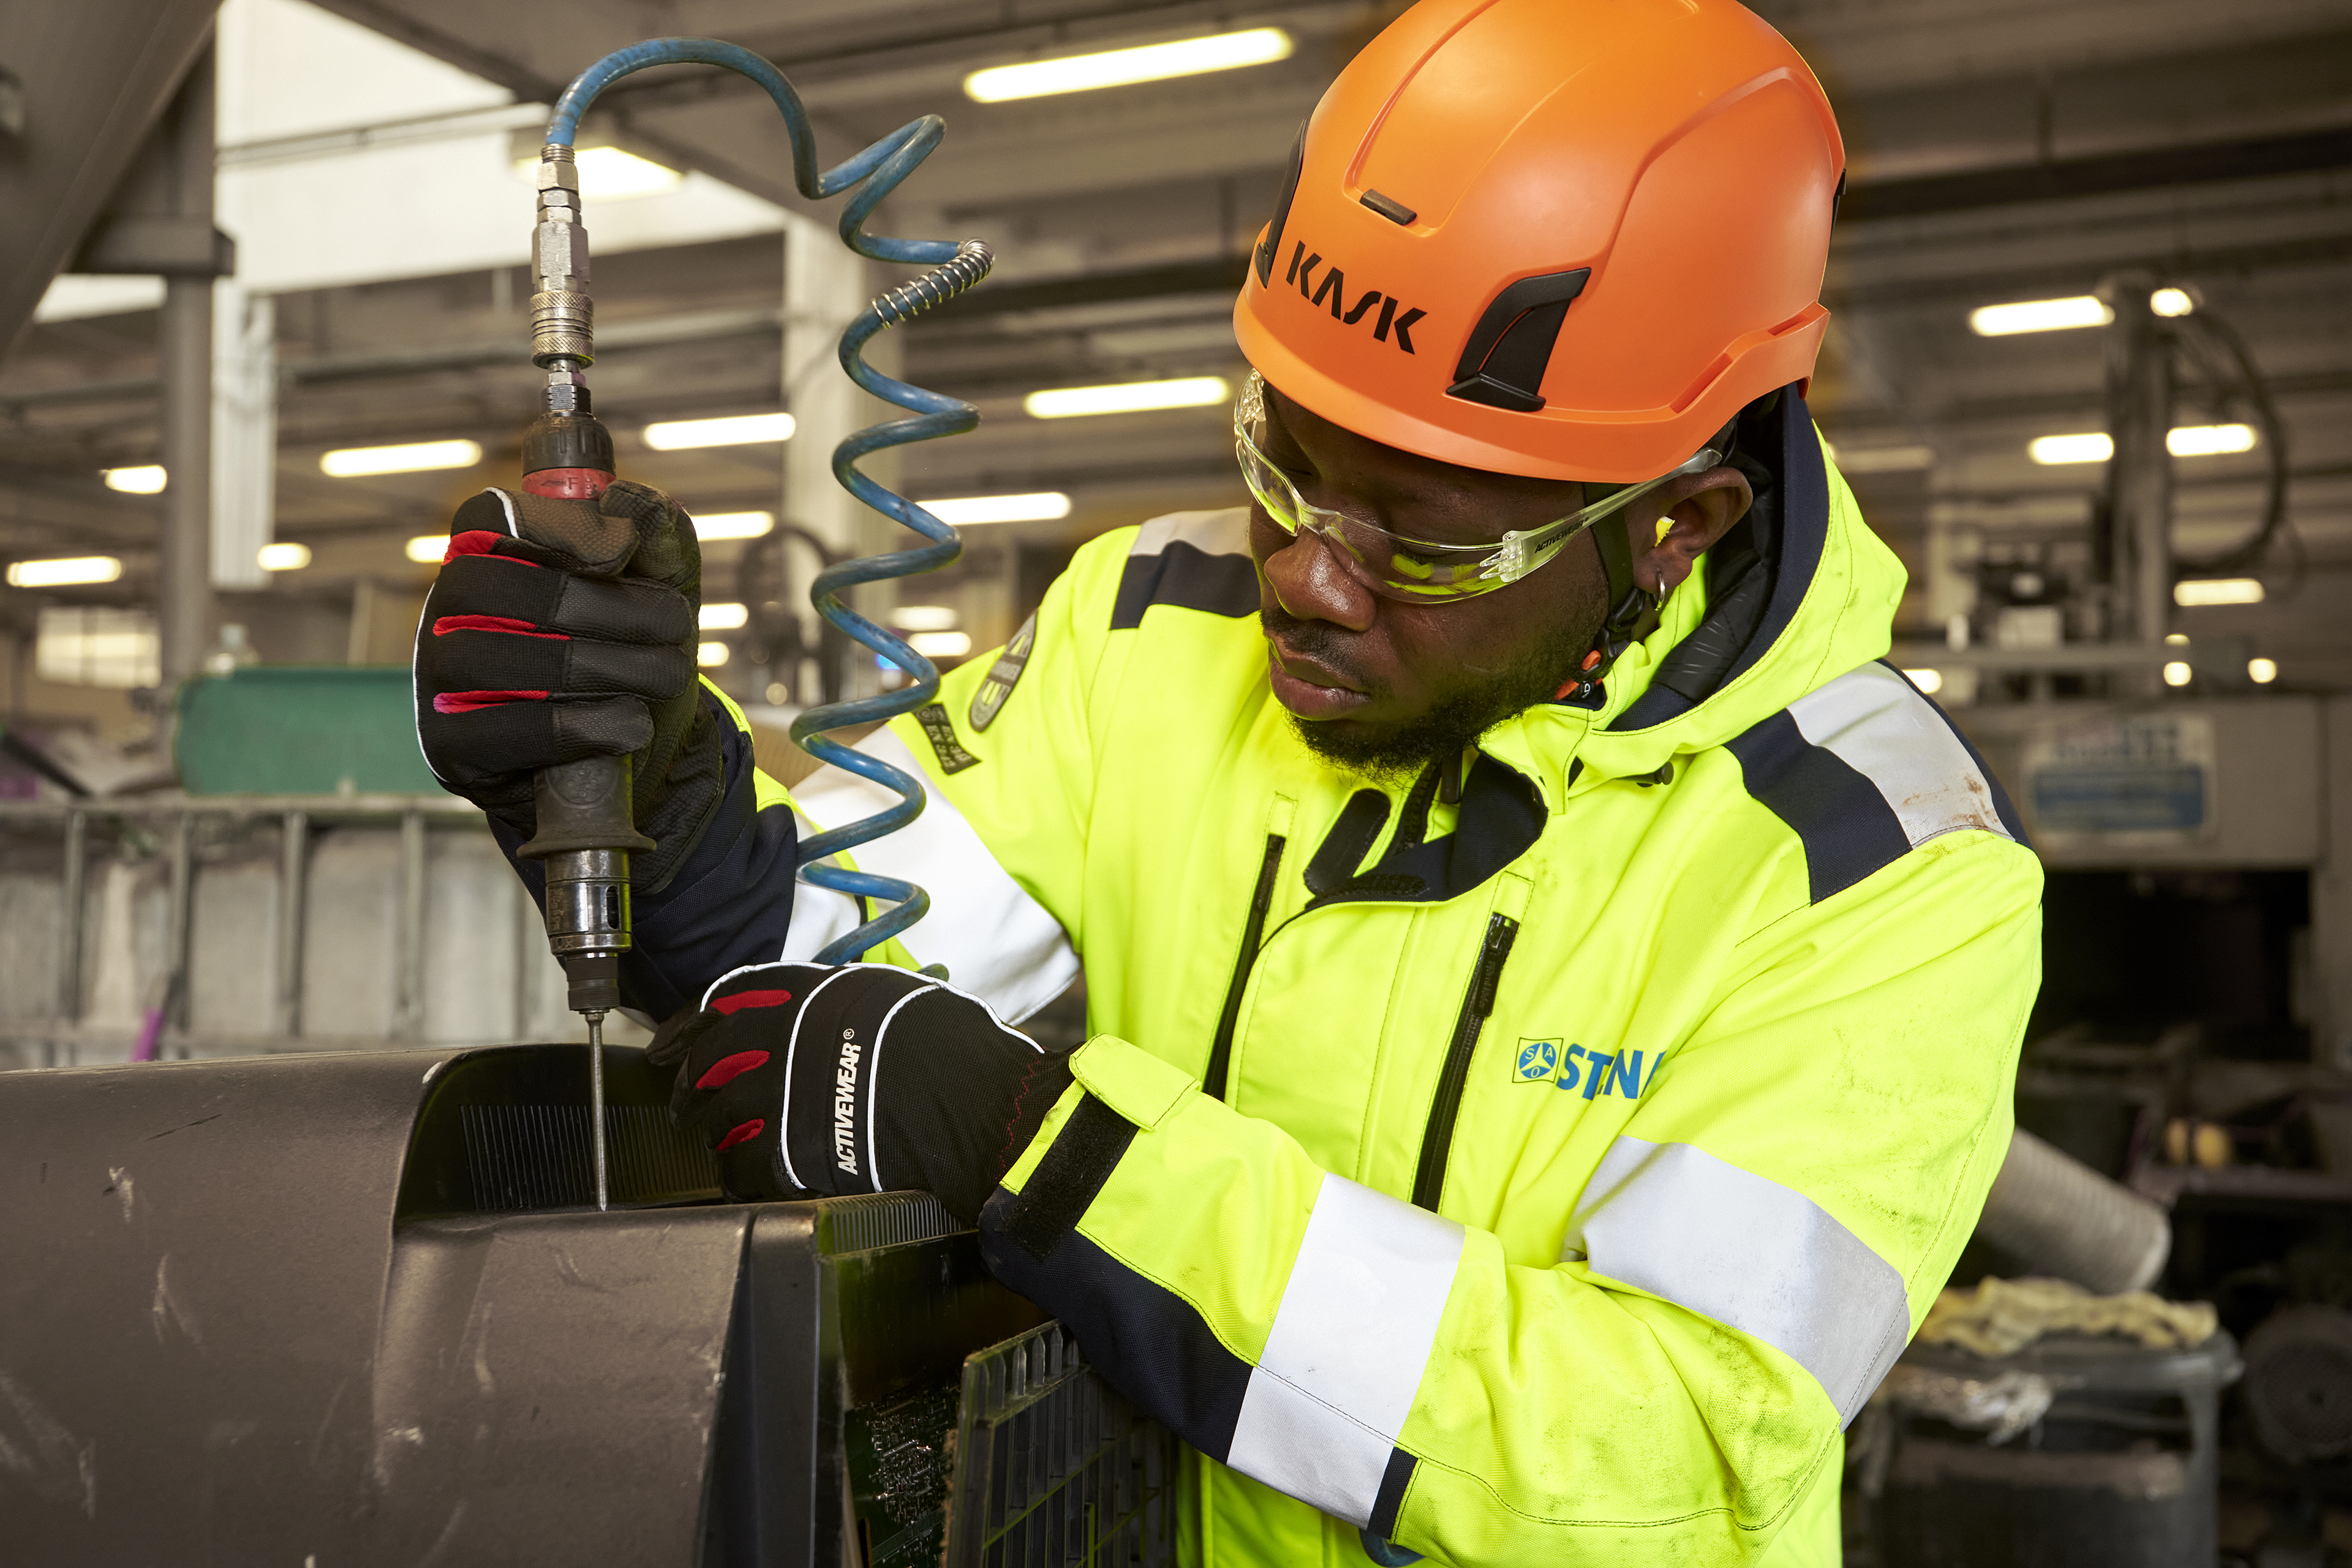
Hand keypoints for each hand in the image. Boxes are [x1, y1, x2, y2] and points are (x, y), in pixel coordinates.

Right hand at [412, 480, 717, 888]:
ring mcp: (437, 680)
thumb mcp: (662, 588)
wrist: (634, 754)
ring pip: (502, 659)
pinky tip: (632, 725)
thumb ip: (657, 535)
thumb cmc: (636, 650)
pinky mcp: (450, 747)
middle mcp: (445, 611)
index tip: (625, 551)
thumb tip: (624, 500)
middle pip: (497, 589)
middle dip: (604, 606)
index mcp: (484, 555)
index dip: (558, 528)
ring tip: (668, 676)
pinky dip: (581, 726)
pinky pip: (505, 731)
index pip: (489, 518)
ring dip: (606, 667)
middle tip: (676, 625)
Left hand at [648, 962, 1073, 1218]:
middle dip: (687, 1082)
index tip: (676, 1039)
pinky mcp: (794, 1150)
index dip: (691, 1022)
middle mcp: (784, 1041)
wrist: (970, 1099)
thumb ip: (840, 1002)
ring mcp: (785, 1097)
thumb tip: (818, 1012)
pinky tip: (740, 1175)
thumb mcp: (890, 996)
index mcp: (807, 997)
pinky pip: (742, 1164)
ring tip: (710, 1140)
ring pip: (715, 1114)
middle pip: (708, 1059)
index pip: (726, 1000)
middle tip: (681, 1100)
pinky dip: (735, 1171)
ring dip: (708, 1129)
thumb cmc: (947, 1044)